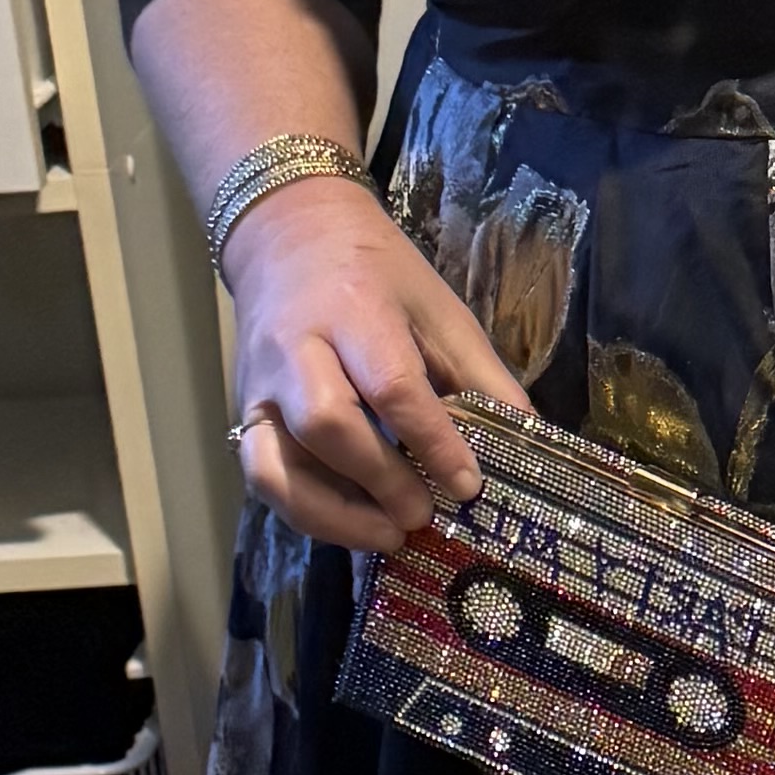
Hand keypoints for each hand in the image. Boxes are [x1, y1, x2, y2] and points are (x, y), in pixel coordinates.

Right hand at [223, 181, 532, 552]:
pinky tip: (353, 527)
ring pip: (277, 463)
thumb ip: (482, 376)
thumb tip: (530, 443)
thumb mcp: (440, 311)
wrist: (290, 236)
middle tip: (424, 516)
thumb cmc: (378, 276)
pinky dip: (305, 513)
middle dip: (380, 480)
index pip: (393, 385)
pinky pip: (263, 476)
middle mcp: (295, 348)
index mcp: (356, 310)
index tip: (468, 486)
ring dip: (333, 514)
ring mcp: (261, 386)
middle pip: (326, 424)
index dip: (433, 442)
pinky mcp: (245, 413)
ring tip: (388, 538)